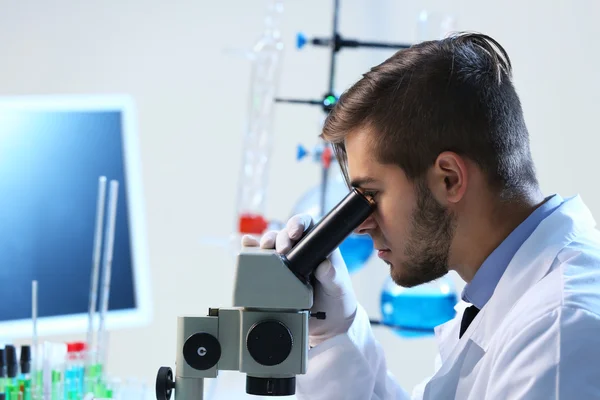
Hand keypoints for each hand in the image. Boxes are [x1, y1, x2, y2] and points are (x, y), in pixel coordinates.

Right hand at [241, 214, 357, 346]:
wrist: (327, 323)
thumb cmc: (337, 299)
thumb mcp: (338, 288)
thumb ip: (333, 277)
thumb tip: (325, 266)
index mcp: (318, 247)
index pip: (307, 225)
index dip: (298, 223)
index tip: (295, 233)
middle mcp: (300, 250)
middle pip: (284, 234)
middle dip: (279, 238)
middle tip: (282, 251)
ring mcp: (285, 262)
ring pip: (270, 244)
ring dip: (263, 243)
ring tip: (263, 250)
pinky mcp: (273, 275)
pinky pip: (258, 259)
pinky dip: (250, 250)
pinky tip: (246, 245)